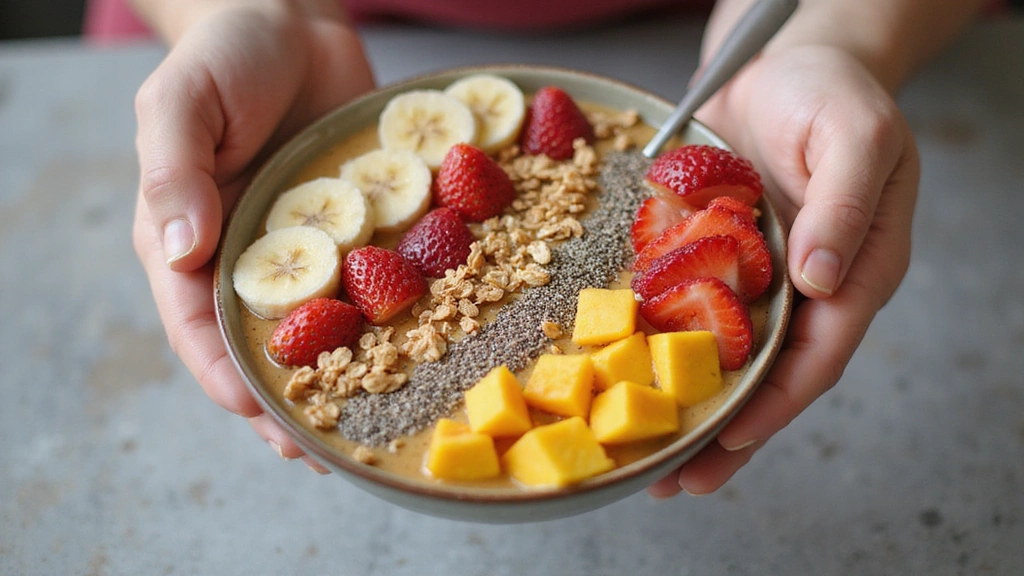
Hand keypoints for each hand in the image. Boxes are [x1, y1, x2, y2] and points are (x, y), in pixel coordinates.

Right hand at [132, 4, 373, 469]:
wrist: (290, 19)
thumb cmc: (224, 55)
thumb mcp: (181, 103)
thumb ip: (175, 171)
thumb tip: (184, 251)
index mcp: (188, 241)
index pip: (199, 329)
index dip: (228, 379)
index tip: (263, 419)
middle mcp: (248, 258)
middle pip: (262, 348)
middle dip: (290, 403)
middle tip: (322, 455)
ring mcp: (308, 247)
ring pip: (323, 328)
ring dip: (347, 377)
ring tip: (376, 423)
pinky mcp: (358, 226)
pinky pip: (373, 278)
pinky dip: (391, 315)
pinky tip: (426, 345)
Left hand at [649, 45, 918, 495]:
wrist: (780, 62)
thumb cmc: (831, 91)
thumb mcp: (855, 135)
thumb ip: (846, 205)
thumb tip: (822, 279)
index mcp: (858, 269)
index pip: (820, 353)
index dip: (776, 401)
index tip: (730, 438)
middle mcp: (807, 286)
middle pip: (770, 375)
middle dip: (728, 432)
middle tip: (678, 481)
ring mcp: (759, 277)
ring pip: (727, 358)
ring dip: (692, 406)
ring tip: (652, 459)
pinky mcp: (717, 260)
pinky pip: (691, 315)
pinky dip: (666, 351)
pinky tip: (633, 380)